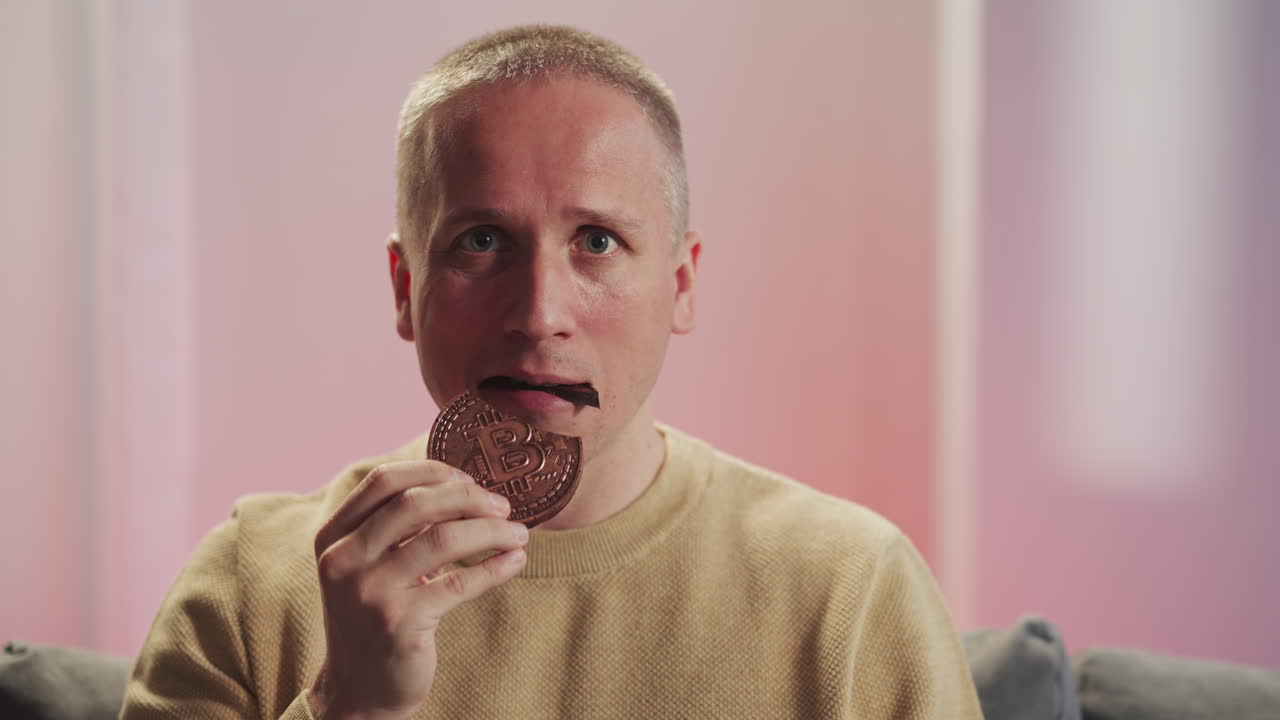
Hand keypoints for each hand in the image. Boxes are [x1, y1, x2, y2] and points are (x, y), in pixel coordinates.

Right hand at [307, 461, 528, 719]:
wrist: (359, 688)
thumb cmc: (376, 614)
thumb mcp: (369, 564)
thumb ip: (398, 526)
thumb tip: (463, 487)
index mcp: (333, 537)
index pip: (384, 481)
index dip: (432, 472)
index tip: (469, 479)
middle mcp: (344, 560)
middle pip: (416, 504)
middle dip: (469, 498)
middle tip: (503, 506)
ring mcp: (369, 592)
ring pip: (443, 540)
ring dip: (491, 531)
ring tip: (518, 533)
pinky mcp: (398, 623)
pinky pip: (460, 583)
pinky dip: (495, 567)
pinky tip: (514, 561)